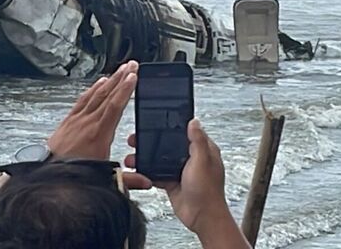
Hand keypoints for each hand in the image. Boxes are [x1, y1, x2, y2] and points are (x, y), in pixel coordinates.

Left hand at [48, 61, 150, 188]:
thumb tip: (146, 182)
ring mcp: (77, 120)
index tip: (134, 76)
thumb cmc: (72, 176)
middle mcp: (87, 123)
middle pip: (107, 94)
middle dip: (121, 78)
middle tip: (132, 65)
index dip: (125, 90)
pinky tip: (98, 83)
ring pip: (95, 94)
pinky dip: (92, 89)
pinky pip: (83, 100)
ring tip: (119, 70)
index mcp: (98, 135)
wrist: (45, 176)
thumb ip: (127, 180)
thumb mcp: (103, 178)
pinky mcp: (68, 121)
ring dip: (109, 80)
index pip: (114, 106)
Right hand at [124, 119, 230, 233]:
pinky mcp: (172, 182)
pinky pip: (156, 173)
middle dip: (152, 141)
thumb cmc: (208, 192)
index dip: (172, 126)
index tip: (157, 121)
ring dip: (145, 157)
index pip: (186, 132)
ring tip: (132, 156)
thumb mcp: (202, 162)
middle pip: (169, 144)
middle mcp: (192, 159)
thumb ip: (197, 141)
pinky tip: (137, 170)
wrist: (202, 218)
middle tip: (137, 139)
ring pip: (160, 159)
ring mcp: (181, 170)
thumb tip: (194, 122)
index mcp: (203, 150)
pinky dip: (146, 172)